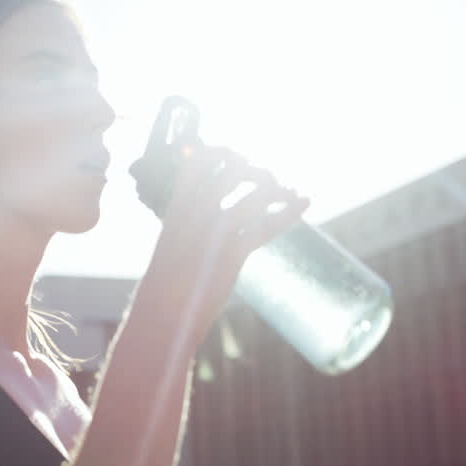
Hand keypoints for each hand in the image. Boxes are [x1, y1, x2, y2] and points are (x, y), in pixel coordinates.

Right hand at [145, 143, 309, 337]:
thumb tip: (202, 206)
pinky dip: (290, 212)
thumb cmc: (164, 282)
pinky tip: (304, 203)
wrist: (161, 313)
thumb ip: (186, 220)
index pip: (198, 160)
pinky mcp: (233, 253)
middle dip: (255, 169)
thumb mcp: (170, 242)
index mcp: (178, 207)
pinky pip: (268, 225)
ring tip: (288, 193)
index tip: (235, 158)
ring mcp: (215, 231)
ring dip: (278, 189)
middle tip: (266, 180)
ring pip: (256, 192)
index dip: (220, 152)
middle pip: (232, 168)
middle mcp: (196, 212)